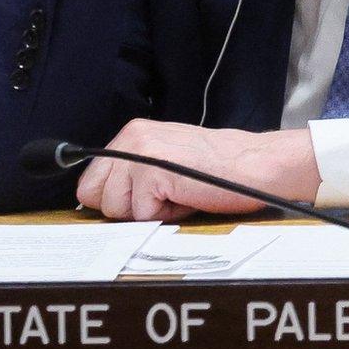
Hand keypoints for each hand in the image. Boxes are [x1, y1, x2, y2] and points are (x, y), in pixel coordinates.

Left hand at [75, 120, 320, 221]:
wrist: (258, 165)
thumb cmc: (220, 169)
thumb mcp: (167, 160)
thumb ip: (134, 172)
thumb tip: (103, 199)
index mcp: (132, 133)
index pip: (90, 182)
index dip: (118, 200)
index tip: (149, 196)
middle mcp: (131, 137)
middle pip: (94, 196)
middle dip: (128, 207)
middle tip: (166, 195)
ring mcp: (140, 154)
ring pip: (115, 209)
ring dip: (149, 212)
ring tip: (180, 194)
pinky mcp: (152, 172)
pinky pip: (141, 214)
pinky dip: (166, 214)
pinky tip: (188, 197)